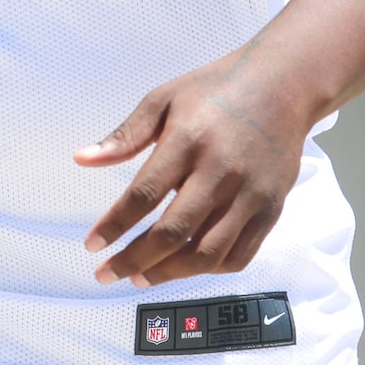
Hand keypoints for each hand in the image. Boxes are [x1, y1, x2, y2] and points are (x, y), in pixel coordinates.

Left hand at [74, 46, 319, 288]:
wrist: (282, 87)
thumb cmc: (215, 91)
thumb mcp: (163, 99)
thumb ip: (124, 135)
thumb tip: (82, 159)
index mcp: (188, 141)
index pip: (144, 194)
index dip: (114, 225)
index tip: (92, 245)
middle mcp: (221, 172)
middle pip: (174, 231)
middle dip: (134, 259)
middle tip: (106, 273)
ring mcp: (250, 195)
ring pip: (208, 253)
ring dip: (169, 273)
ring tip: (139, 278)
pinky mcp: (271, 210)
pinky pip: (239, 255)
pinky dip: (207, 270)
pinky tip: (182, 268)